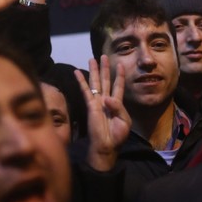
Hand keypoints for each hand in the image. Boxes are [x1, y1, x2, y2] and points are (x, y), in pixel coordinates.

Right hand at [75, 56, 129, 171]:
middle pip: (106, 80)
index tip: (120, 64)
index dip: (119, 75)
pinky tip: (77, 72)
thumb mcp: (124, 120)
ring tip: (92, 58)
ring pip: (96, 82)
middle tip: (104, 56)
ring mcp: (97, 102)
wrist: (106, 146)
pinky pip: (85, 91)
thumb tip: (106, 98)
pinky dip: (81, 81)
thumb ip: (118, 107)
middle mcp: (107, 100)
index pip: (118, 86)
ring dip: (94, 71)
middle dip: (105, 68)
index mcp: (117, 103)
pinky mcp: (90, 106)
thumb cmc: (117, 135)